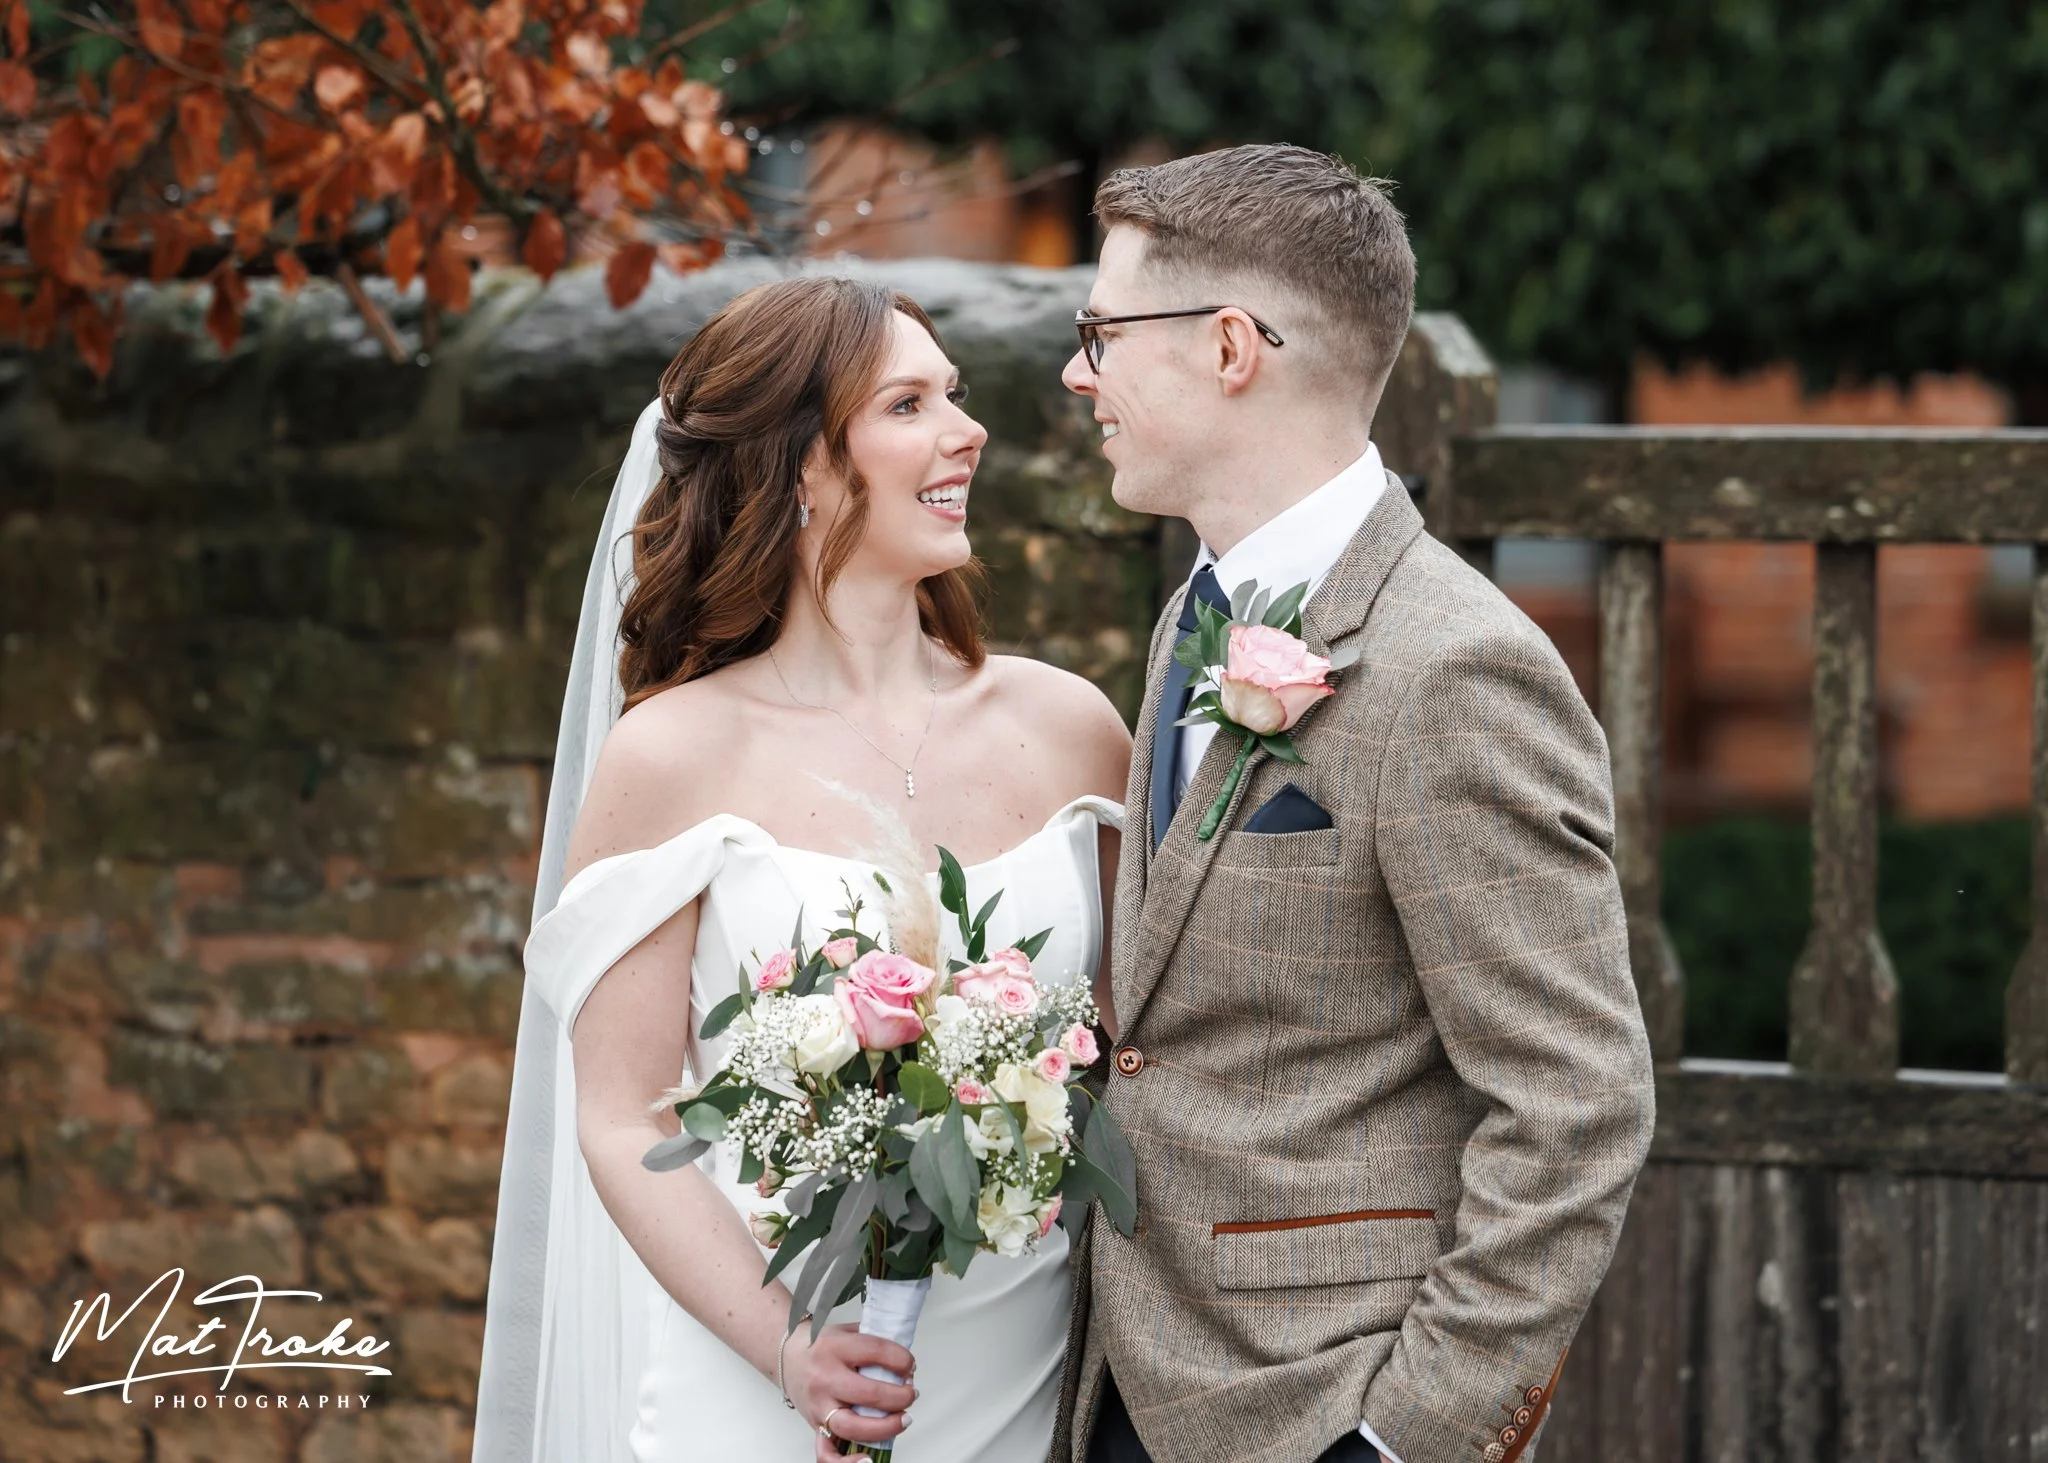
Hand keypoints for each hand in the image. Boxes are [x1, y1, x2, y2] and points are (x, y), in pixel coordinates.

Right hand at [782, 1323, 916, 1459]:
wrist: (786, 1356)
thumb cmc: (819, 1346)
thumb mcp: (846, 1331)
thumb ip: (874, 1340)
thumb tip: (904, 1362)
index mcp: (834, 1348)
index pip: (876, 1351)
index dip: (901, 1360)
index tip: (910, 1365)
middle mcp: (824, 1378)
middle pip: (869, 1394)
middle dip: (900, 1396)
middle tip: (911, 1393)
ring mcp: (819, 1406)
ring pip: (853, 1426)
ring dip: (886, 1426)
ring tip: (904, 1419)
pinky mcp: (815, 1426)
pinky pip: (827, 1454)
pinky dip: (847, 1462)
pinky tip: (867, 1458)